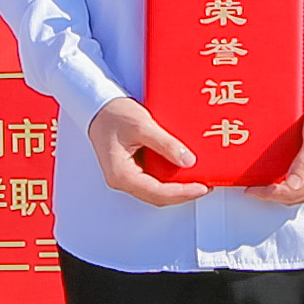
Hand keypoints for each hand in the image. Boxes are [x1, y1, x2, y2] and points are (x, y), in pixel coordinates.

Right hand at [89, 96, 210, 206]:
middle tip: (205, 186)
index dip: (182, 192)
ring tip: (198, 179)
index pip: (157, 192)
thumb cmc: (113, 114)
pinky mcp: (132, 170)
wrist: (98, 107)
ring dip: (178, 188)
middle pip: (157, 196)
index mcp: (121, 175)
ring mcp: (127, 176)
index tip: (202, 187)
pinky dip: (170, 179)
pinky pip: (154, 180)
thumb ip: (165, 144)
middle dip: (183, 193)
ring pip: (156, 191)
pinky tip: (183, 170)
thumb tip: (188, 161)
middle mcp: (122, 180)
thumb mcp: (142, 125)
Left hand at [262, 103, 303, 204]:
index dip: (270, 193)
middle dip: (272, 195)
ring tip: (261, 185)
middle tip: (251, 189)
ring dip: (280, 192)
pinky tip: (278, 180)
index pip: (294, 193)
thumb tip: (292, 184)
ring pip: (299, 195)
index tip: (252, 190)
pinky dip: (289, 186)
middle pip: (296, 197)